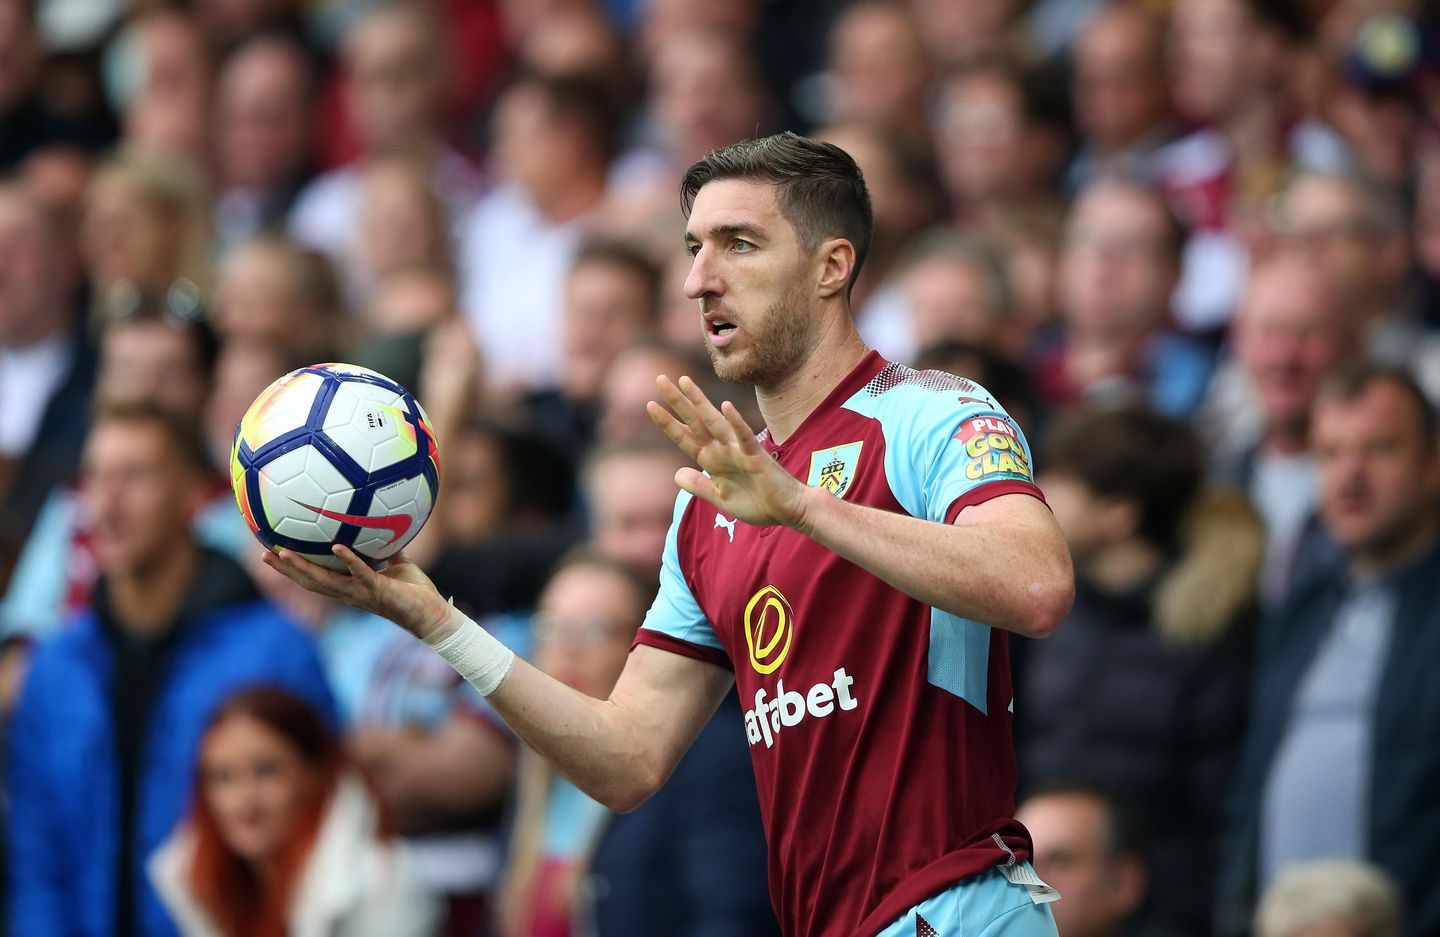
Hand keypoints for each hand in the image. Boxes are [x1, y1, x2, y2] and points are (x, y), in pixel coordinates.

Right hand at [261, 546, 454, 642]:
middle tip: (263, 554)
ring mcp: (362, 593)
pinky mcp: (379, 590)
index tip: (273, 552)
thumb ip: (386, 548)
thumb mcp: (398, 563)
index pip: (315, 577)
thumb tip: (382, 523)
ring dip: (303, 567)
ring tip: (284, 551)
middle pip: (309, 581)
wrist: (434, 614)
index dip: (293, 568)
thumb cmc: (415, 591)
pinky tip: (336, 547)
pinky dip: (349, 561)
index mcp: (350, 587)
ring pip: (325, 581)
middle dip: (285, 570)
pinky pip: (361, 574)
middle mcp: (350, 593)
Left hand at [647, 375, 809, 527]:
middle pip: (695, 422)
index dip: (668, 423)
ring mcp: (738, 451)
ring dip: (699, 402)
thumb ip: (700, 487)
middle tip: (660, 380)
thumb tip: (676, 474)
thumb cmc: (758, 503)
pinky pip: (744, 437)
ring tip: (685, 382)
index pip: (685, 438)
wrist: (787, 511)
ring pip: (715, 422)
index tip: (650, 405)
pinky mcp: (756, 456)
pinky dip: (735, 422)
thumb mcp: (721, 498)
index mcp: (712, 461)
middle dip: (678, 402)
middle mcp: (723, 451)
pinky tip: (727, 407)